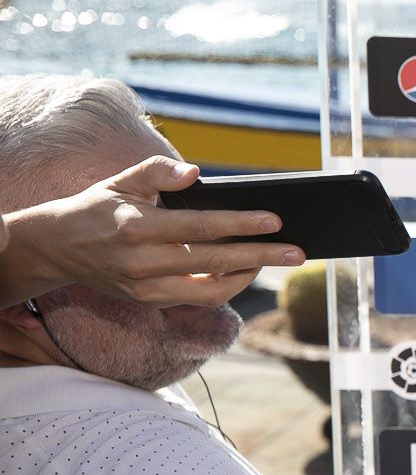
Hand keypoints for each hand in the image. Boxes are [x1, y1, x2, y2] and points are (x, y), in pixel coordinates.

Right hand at [1, 156, 303, 307]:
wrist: (58, 247)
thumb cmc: (99, 207)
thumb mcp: (121, 182)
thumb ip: (157, 172)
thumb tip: (194, 172)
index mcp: (135, 228)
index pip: (198, 227)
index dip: (239, 224)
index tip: (275, 220)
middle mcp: (140, 263)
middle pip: (213, 262)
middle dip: (260, 256)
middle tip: (299, 252)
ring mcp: (145, 288)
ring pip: (210, 290)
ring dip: (248, 276)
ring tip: (277, 258)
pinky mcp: (150, 302)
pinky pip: (199, 298)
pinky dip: (226, 285)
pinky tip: (248, 267)